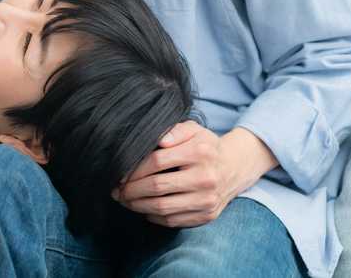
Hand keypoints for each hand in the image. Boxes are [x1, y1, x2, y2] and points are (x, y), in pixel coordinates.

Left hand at [114, 121, 266, 227]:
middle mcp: (205, 178)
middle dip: (131, 190)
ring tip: (125, 201)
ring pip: (163, 208)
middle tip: (116, 191)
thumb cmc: (205, 146)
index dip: (134, 170)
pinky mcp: (207, 215)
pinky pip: (174, 221)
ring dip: (138, 206)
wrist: (234, 167)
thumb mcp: (193, 129)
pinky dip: (154, 217)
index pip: (157, 161)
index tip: (119, 174)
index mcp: (200, 152)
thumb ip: (175, 130)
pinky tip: (143, 209)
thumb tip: (160, 141)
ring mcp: (207, 199)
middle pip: (157, 187)